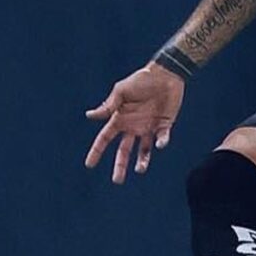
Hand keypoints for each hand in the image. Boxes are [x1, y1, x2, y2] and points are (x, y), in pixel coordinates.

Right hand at [84, 63, 184, 182]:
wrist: (165, 74)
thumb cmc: (141, 80)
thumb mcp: (122, 91)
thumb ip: (109, 105)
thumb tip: (89, 115)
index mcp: (120, 119)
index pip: (105, 138)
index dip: (97, 151)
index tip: (89, 164)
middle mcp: (133, 126)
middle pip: (124, 150)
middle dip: (120, 165)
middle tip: (117, 180)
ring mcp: (149, 127)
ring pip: (144, 150)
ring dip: (142, 160)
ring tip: (139, 169)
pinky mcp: (164, 124)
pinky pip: (162, 138)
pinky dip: (161, 142)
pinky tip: (159, 145)